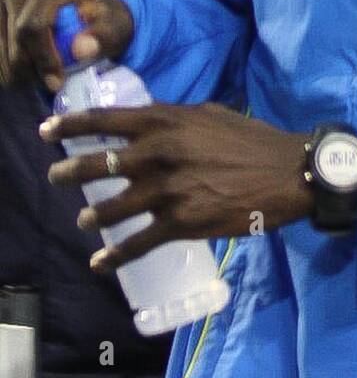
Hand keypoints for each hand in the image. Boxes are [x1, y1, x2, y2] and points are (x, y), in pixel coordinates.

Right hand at [0, 0, 133, 91]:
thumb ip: (102, 37)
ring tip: (40, 80)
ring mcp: (4, 1)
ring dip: (16, 72)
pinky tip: (25, 76)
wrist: (91, 13)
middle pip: (14, 36)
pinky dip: (5, 68)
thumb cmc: (103, 20)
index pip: (33, 24)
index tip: (57, 82)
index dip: (42, 58)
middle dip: (30, 68)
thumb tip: (82, 49)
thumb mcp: (115, 27)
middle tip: (50, 85)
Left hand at [41, 100, 313, 270]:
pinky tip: (100, 263)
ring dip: (94, 216)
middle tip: (55, 177)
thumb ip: (176, 120)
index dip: (71, 125)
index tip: (48, 130)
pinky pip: (137, 242)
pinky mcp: (181, 223)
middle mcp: (158, 153)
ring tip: (85, 221)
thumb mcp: (210, 115)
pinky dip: (114, 256)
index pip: (105, 120)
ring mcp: (167, 189)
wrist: (287, 172)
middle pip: (97, 164)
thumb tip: (152, 124)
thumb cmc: (252, 140)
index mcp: (166, 122)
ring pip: (113, 208)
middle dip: (70, 172)